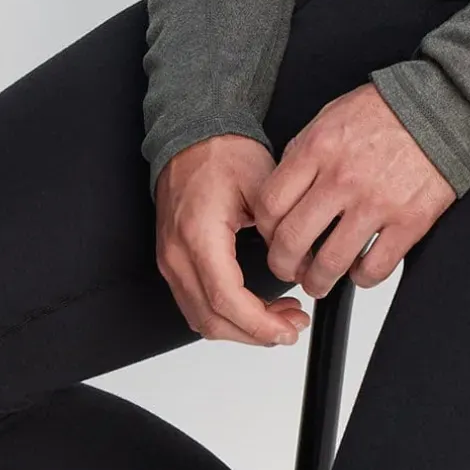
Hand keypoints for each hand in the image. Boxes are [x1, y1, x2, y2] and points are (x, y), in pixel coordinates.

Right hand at [154, 134, 311, 346]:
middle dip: (255, 333)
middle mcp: (177, 253)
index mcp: (199, 235)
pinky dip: (225, 315)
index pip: (226, 299)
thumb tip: (299, 268)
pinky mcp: (173, 261)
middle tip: (291, 326)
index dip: (259, 324)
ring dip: (241, 328)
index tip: (287, 329)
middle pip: (211, 319)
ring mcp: (170, 260)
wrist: (192, 136)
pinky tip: (253, 308)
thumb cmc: (222, 152)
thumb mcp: (263, 184)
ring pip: (201, 319)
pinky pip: (195, 304)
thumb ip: (280, 230)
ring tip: (279, 318)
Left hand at [253, 84, 455, 296]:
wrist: (442, 107)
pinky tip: (360, 269)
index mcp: (319, 148)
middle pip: (292, 241)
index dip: (265, 230)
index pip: (271, 204)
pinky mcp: (409, 221)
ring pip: (329, 264)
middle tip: (288, 269)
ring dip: (318, 281)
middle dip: (283, 265)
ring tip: (319, 281)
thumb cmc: (386, 110)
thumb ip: (303, 150)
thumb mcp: (331, 115)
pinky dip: (362, 278)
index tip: (272, 237)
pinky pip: (374, 269)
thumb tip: (283, 187)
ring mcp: (376, 202)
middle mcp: (342, 177)